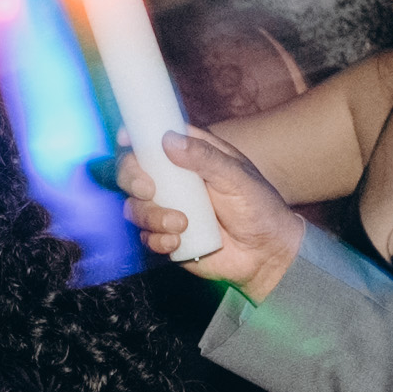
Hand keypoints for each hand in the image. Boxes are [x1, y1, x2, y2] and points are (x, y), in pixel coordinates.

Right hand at [121, 127, 298, 299]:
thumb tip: (168, 140)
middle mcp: (175, 181)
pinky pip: (146, 237)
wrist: (266, 254)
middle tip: (147, 189)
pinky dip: (157, 240)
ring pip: (135, 207)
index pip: (155, 140)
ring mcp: (169, 209)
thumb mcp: (237, 177)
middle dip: (131, 178)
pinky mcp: (169, 237)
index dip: (136, 137)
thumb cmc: (259, 208)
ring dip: (150, 215)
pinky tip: (178, 242)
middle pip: (133, 172)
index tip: (126, 139)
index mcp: (192, 157)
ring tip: (181, 224)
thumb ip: (205, 157)